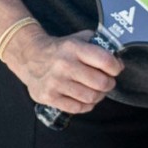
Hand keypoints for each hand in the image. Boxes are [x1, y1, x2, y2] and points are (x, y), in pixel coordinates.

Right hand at [6, 24, 122, 116]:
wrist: (29, 56)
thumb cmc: (60, 49)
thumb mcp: (78, 39)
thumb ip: (98, 46)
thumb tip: (118, 62)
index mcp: (73, 48)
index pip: (105, 61)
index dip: (116, 68)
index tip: (115, 69)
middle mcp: (64, 65)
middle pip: (101, 83)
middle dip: (109, 84)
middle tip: (107, 82)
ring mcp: (55, 82)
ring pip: (91, 97)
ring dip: (98, 96)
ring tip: (96, 90)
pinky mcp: (49, 97)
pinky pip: (78, 108)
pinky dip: (86, 105)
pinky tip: (84, 98)